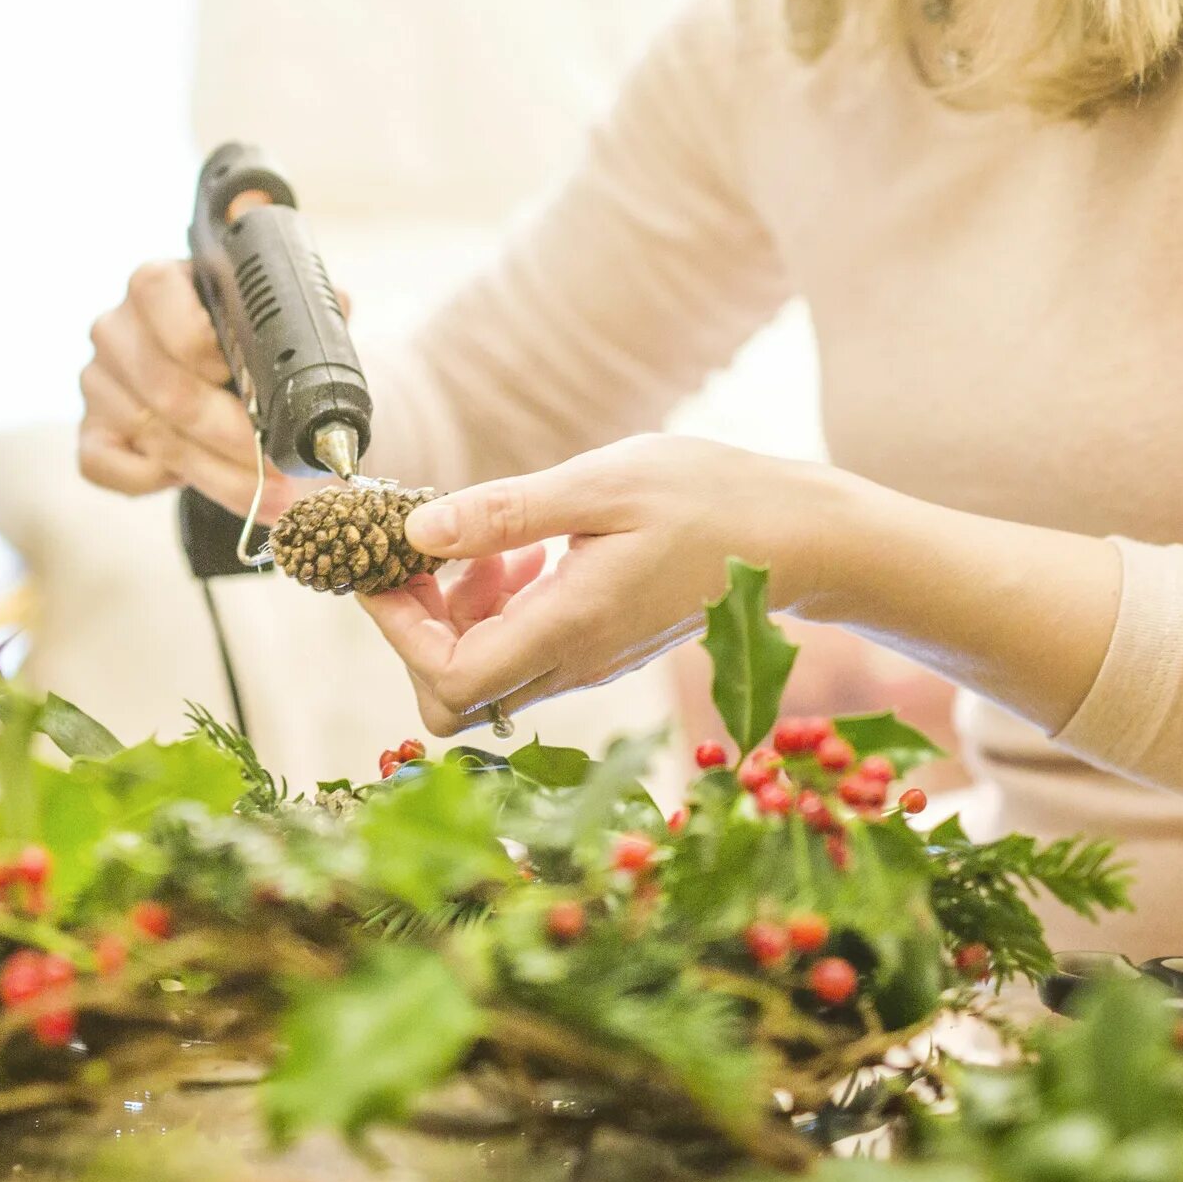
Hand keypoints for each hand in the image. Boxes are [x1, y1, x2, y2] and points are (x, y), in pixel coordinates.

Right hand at [76, 259, 304, 518]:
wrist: (229, 392)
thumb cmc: (252, 350)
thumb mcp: (280, 321)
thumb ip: (306, 311)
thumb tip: (339, 305)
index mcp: (157, 283)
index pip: (158, 295)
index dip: (205, 344)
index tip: (254, 383)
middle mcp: (116, 327)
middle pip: (165, 387)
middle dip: (233, 437)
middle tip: (282, 468)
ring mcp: (97, 382)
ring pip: (150, 433)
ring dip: (216, 474)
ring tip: (271, 496)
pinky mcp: (90, 432)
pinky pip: (105, 466)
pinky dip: (154, 480)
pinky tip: (192, 480)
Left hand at [357, 434, 853, 737]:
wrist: (797, 536)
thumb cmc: (711, 498)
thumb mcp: (602, 485)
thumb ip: (505, 513)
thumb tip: (416, 532)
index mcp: (570, 627)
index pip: (447, 679)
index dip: (398, 630)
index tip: (385, 565)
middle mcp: (573, 661)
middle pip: (453, 697)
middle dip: (417, 629)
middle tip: (425, 554)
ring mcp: (587, 662)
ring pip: (484, 677)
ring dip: (456, 614)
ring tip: (483, 541)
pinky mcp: (598, 648)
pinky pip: (520, 653)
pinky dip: (495, 609)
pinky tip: (521, 551)